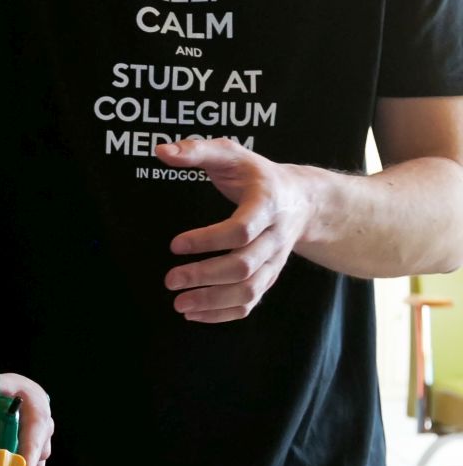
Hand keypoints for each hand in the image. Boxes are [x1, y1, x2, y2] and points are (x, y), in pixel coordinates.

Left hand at [158, 138, 314, 322]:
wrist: (303, 200)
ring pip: (250, 290)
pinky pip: (251, 302)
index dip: (208, 240)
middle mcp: (275, 236)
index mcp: (267, 204)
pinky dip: (224, 314)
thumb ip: (197, 151)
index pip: (241, 229)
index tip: (175, 245)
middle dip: (205, 276)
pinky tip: (195, 313)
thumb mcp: (232, 154)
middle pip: (244, 265)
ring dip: (213, 301)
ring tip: (179, 303)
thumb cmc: (259, 176)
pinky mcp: (270, 276)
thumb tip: (161, 151)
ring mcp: (275, 260)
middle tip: (170, 280)